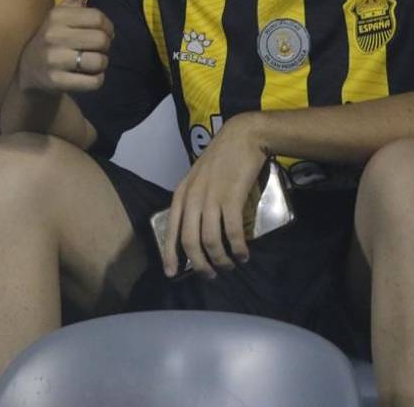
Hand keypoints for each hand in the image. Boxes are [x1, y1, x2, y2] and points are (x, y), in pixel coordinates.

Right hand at [18, 0, 113, 93]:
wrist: (29, 72)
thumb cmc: (54, 37)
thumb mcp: (63, 11)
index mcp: (57, 16)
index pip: (99, 19)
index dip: (108, 28)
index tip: (103, 33)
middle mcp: (53, 36)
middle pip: (101, 40)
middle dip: (105, 47)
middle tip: (96, 49)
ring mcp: (53, 60)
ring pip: (99, 62)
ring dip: (101, 65)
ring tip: (90, 63)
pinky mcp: (56, 81)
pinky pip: (93, 82)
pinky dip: (96, 81)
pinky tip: (87, 76)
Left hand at [161, 113, 266, 278]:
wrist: (243, 136)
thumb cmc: (222, 158)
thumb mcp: (199, 178)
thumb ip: (195, 199)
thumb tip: (198, 229)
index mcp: (182, 193)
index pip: (171, 229)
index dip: (170, 254)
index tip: (172, 274)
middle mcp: (193, 197)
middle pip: (190, 241)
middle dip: (199, 264)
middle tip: (210, 275)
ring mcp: (211, 198)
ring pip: (210, 240)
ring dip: (220, 259)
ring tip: (230, 266)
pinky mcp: (232, 198)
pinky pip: (232, 232)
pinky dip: (238, 248)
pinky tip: (243, 255)